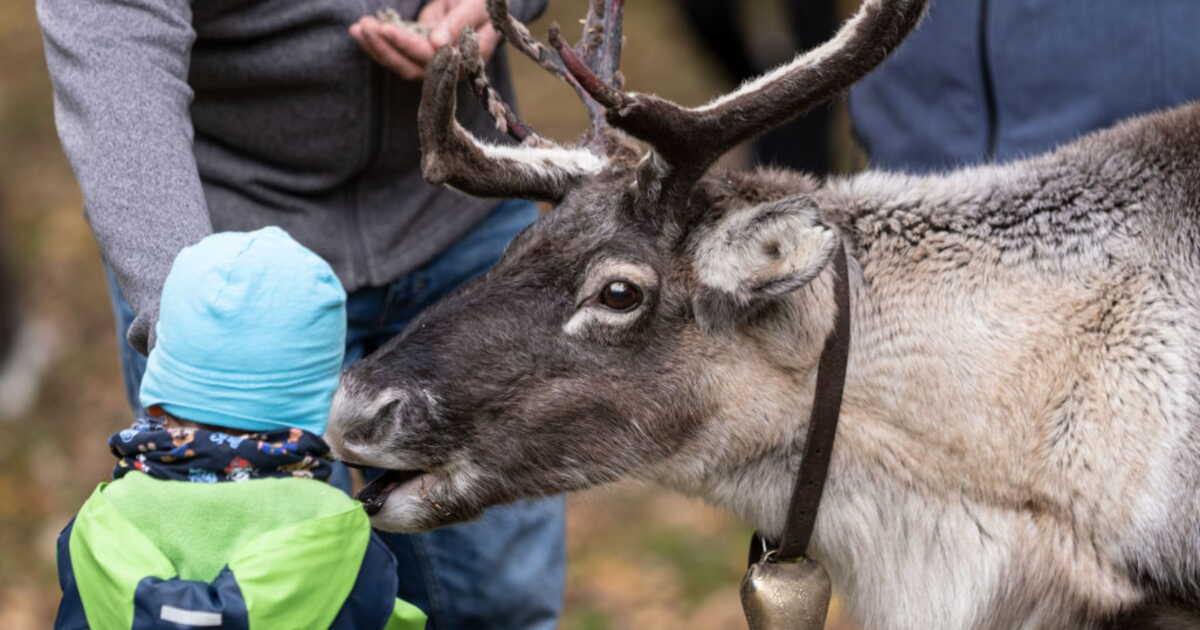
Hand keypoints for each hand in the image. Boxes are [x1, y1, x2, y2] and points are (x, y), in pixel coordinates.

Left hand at [349, 0, 501, 80]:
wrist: (480, 2)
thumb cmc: (482, 2)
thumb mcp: (474, 6)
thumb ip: (458, 22)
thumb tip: (437, 43)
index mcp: (467, 59)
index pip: (432, 57)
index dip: (408, 45)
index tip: (387, 29)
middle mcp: (448, 67)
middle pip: (410, 66)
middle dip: (385, 48)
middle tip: (364, 27)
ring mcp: (431, 60)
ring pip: (399, 62)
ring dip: (375, 46)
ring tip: (357, 28)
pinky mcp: (418, 49)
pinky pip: (395, 51)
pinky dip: (377, 42)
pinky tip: (358, 30)